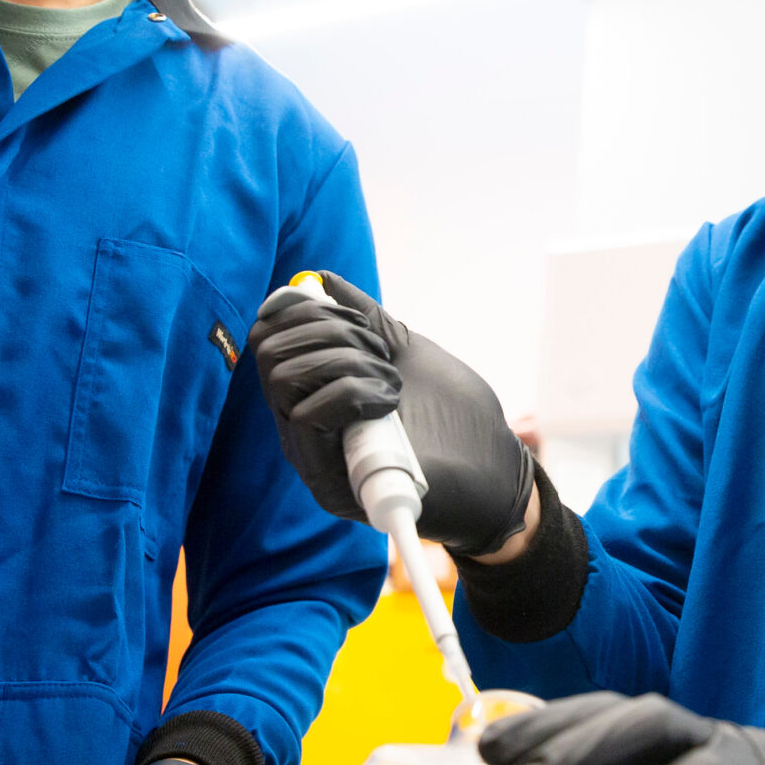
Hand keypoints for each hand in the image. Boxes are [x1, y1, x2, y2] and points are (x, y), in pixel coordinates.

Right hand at [248, 270, 534, 556]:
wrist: (495, 471)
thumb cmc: (455, 417)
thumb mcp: (407, 352)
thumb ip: (365, 319)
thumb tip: (322, 280)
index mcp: (315, 391)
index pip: (269, 339)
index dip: (305, 312)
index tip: (357, 319)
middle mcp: (302, 425)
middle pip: (270, 354)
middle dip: (329, 333)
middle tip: (379, 353)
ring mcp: (312, 456)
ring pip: (285, 381)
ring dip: (345, 363)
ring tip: (391, 382)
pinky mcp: (330, 484)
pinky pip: (308, 418)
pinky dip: (352, 392)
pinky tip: (389, 403)